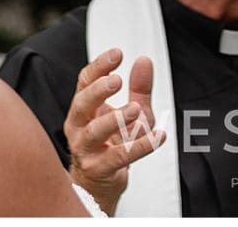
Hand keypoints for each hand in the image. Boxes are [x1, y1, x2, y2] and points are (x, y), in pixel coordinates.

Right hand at [65, 49, 165, 215]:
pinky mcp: (99, 168)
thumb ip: (139, 88)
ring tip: (135, 109)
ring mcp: (85, 148)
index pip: (85, 81)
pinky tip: (157, 137)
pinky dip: (140, 147)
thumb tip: (144, 61)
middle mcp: (79, 126)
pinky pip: (118, 157)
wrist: (101, 183)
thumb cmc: (113, 143)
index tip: (117, 54)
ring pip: (95, 131)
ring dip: (116, 119)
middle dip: (98, 90)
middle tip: (117, 81)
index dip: (99, 66)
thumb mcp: (132, 112)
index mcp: (84, 107)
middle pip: (82, 103)